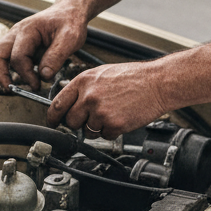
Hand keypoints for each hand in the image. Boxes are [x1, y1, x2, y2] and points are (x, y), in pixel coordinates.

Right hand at [0, 5, 88, 89]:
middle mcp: (16, 33)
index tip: (37, 85)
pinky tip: (20, 79)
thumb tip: (44, 76)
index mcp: (28, 29)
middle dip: (0, 74)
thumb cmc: (69, 21)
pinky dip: (9, 69)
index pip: (18, 56)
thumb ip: (56, 57)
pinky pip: (6, 58)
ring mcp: (15, 38)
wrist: (69, 11)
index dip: (27, 74)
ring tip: (11, 87)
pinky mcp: (18, 44)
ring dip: (1, 72)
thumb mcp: (70, 38)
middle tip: (10, 89)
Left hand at [47, 62, 167, 138]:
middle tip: (92, 117)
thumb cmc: (134, 77)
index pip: (57, 104)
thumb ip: (84, 88)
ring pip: (87, 131)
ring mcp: (100, 111)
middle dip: (79, 123)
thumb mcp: (102, 74)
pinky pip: (105, 136)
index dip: (53, 117)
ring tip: (112, 113)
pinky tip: (121, 117)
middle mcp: (89, 96)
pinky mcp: (113, 124)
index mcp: (83, 81)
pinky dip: (112, 131)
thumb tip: (70, 102)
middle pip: (71, 121)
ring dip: (97, 127)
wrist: (158, 82)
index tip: (53, 123)